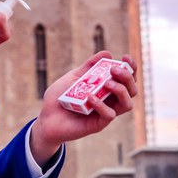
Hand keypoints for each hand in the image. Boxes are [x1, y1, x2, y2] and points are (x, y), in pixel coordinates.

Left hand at [29, 51, 138, 166]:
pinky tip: (90, 97)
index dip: (130, 68)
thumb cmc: (59, 97)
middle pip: (132, 90)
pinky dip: (101, 104)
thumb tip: (107, 53)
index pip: (126, 79)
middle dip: (127, 77)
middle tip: (114, 69)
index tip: (125, 57)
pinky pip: (109, 115)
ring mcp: (104, 113)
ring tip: (107, 83)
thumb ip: (89, 67)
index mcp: (106, 88)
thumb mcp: (74, 77)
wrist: (46, 116)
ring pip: (127, 104)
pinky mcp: (98, 124)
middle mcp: (109, 101)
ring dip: (120, 90)